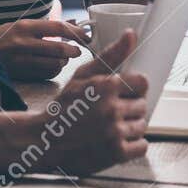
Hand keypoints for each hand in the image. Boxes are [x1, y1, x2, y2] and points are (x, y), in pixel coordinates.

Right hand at [0, 17, 90, 81]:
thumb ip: (47, 26)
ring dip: (64, 62)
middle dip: (73, 51)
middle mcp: (23, 43)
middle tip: (77, 50)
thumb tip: (75, 25)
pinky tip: (52, 66)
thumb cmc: (2, 38)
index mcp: (24, 27)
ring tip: (63, 58)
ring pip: (55, 65)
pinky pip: (46, 75)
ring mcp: (22, 61)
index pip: (58, 28)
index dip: (76, 33)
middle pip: (59, 49)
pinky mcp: (21, 74)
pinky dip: (54, 71)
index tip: (85, 36)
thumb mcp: (21, 25)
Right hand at [38, 29, 150, 173]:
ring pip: (143, 125)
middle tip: (109, 113)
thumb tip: (132, 33)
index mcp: (106, 86)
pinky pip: (141, 146)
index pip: (142, 82)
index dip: (133, 89)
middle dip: (129, 109)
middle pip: (143, 105)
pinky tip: (115, 141)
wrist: (45, 140)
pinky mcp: (116, 153)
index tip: (122, 95)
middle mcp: (111, 108)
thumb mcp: (83, 76)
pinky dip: (132, 145)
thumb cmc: (64, 107)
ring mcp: (114, 132)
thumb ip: (111, 55)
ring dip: (130, 127)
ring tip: (110, 127)